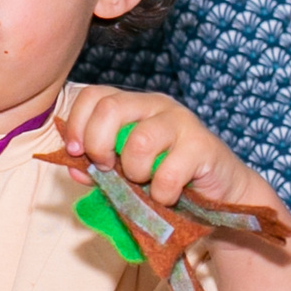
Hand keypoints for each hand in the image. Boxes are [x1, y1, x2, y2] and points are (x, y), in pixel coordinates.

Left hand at [56, 87, 274, 212]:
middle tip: (108, 169)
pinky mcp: (203, 145)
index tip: (75, 152)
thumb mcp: (122, 172)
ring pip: (139, 141)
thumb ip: (96, 167)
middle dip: (98, 146)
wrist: (216, 193)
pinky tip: (167, 195)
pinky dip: (161, 193)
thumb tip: (74, 169)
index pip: (93, 95)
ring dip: (135, 172)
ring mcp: (181, 121)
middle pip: (110, 109)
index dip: (76, 124)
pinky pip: (167, 173)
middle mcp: (155, 105)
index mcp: (132, 105)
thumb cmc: (163, 179)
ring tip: (145, 182)